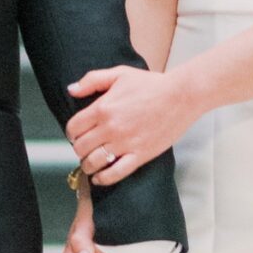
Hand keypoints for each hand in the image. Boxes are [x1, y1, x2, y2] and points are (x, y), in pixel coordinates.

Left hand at [66, 64, 195, 185]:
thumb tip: (71, 89)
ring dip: (87, 165)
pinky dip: (103, 179)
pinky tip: (99, 177)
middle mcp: (110, 128)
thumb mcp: (119, 74)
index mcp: (103, 108)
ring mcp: (125, 143)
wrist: (181, 96)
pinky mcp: (139, 155)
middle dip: (79, 148)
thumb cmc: (152, 84)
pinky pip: (115, 173)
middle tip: (85, 147)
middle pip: (80, 147)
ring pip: (93, 163)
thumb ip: (92, 80)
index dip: (72, 132)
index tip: (77, 134)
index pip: (73, 127)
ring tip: (91, 162)